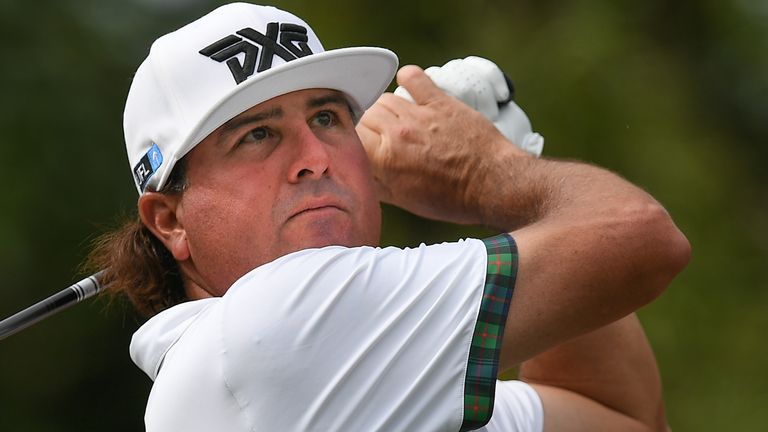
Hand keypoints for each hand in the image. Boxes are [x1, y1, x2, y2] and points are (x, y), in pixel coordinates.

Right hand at [357, 65, 528, 224]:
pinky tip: (407, 85)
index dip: (352, 141)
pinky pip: (414, 78)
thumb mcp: (405, 201)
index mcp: (384, 161)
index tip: (360, 146)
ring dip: (387, 108)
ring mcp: (419, 116)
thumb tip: (360, 172)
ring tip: (398, 121)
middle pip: (365, 115)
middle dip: (369, 126)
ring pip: (386, 99)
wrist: (491, 185)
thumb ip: (376, 183)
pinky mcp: (440, 102)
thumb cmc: (452, 198)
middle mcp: (397, 134)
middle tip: (381, 137)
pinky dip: (407, 77)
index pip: (350, 138)